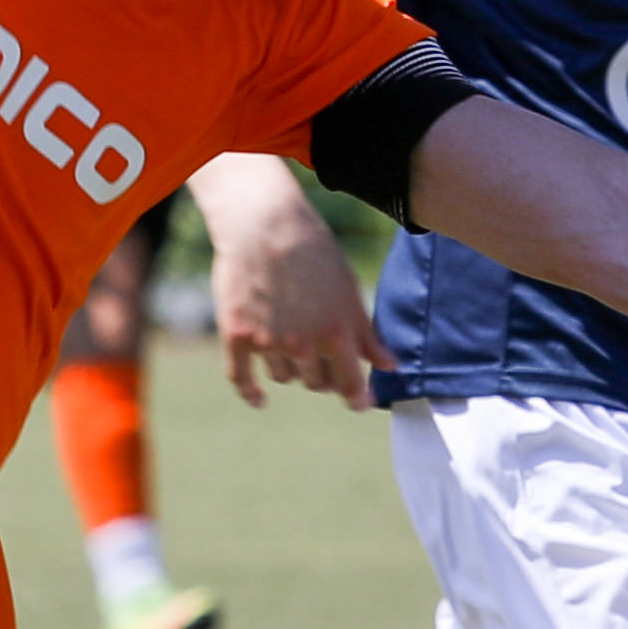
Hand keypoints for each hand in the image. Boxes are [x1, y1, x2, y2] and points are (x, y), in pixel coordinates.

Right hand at [192, 157, 387, 409]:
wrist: (263, 224)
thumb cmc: (314, 252)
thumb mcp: (348, 291)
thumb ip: (367, 335)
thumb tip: (391, 367)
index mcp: (336, 335)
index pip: (350, 384)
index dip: (357, 397)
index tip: (359, 404)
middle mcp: (302, 346)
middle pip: (316, 383)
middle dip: (321, 372)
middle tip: (319, 350)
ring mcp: (267, 344)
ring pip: (284, 376)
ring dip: (290, 367)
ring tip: (288, 335)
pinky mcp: (236, 337)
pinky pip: (242, 379)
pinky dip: (251, 392)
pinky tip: (260, 399)